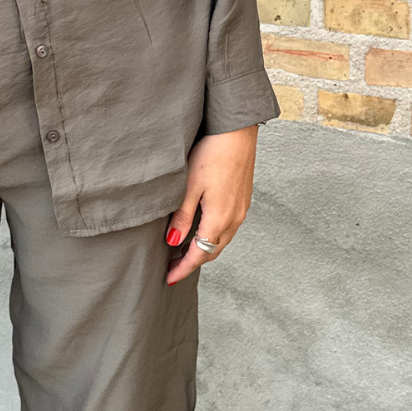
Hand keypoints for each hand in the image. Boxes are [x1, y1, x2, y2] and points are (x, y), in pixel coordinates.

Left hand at [164, 125, 257, 284]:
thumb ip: (182, 217)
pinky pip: (228, 226)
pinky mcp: (243, 198)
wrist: (237, 132)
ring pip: (221, 239)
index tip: (169, 279)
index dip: (183, 269)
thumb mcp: (189, 186)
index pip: (199, 254)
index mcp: (219, 219)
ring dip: (204, 248)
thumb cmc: (212, 154)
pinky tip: (202, 228)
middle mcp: (234, 218)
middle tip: (173, 267)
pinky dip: (214, 234)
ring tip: (184, 251)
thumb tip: (173, 242)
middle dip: (193, 262)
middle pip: (212, 250)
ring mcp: (241, 209)